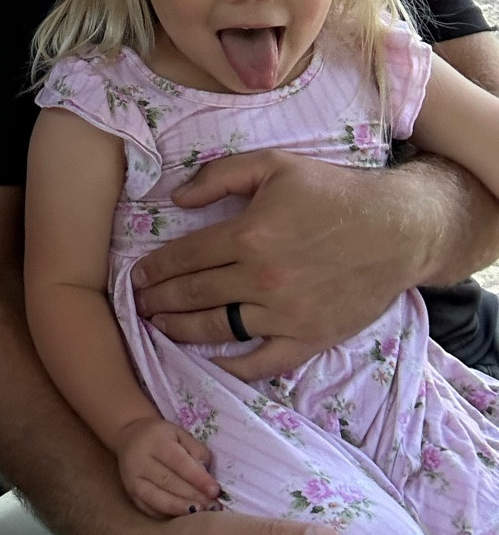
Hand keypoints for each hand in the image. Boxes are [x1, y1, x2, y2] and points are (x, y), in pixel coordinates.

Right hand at [114, 417, 219, 518]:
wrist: (128, 436)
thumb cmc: (161, 437)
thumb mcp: (179, 433)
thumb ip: (196, 450)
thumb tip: (207, 475)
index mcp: (155, 441)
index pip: (178, 462)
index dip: (197, 478)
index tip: (215, 491)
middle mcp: (140, 461)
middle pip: (169, 482)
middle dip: (193, 496)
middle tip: (213, 506)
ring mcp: (133, 480)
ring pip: (157, 498)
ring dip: (181, 508)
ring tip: (200, 512)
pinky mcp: (131, 494)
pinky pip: (150, 509)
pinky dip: (168, 514)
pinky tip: (183, 516)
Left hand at [131, 151, 421, 378]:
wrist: (397, 230)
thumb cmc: (333, 193)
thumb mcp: (273, 167)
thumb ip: (219, 177)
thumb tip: (175, 198)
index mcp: (248, 235)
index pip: (185, 257)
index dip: (155, 269)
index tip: (136, 277)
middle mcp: (261, 279)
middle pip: (194, 295)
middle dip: (158, 301)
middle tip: (137, 306)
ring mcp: (285, 314)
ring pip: (218, 329)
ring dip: (181, 331)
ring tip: (159, 329)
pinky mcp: (310, 339)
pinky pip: (262, 362)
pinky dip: (234, 368)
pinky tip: (210, 364)